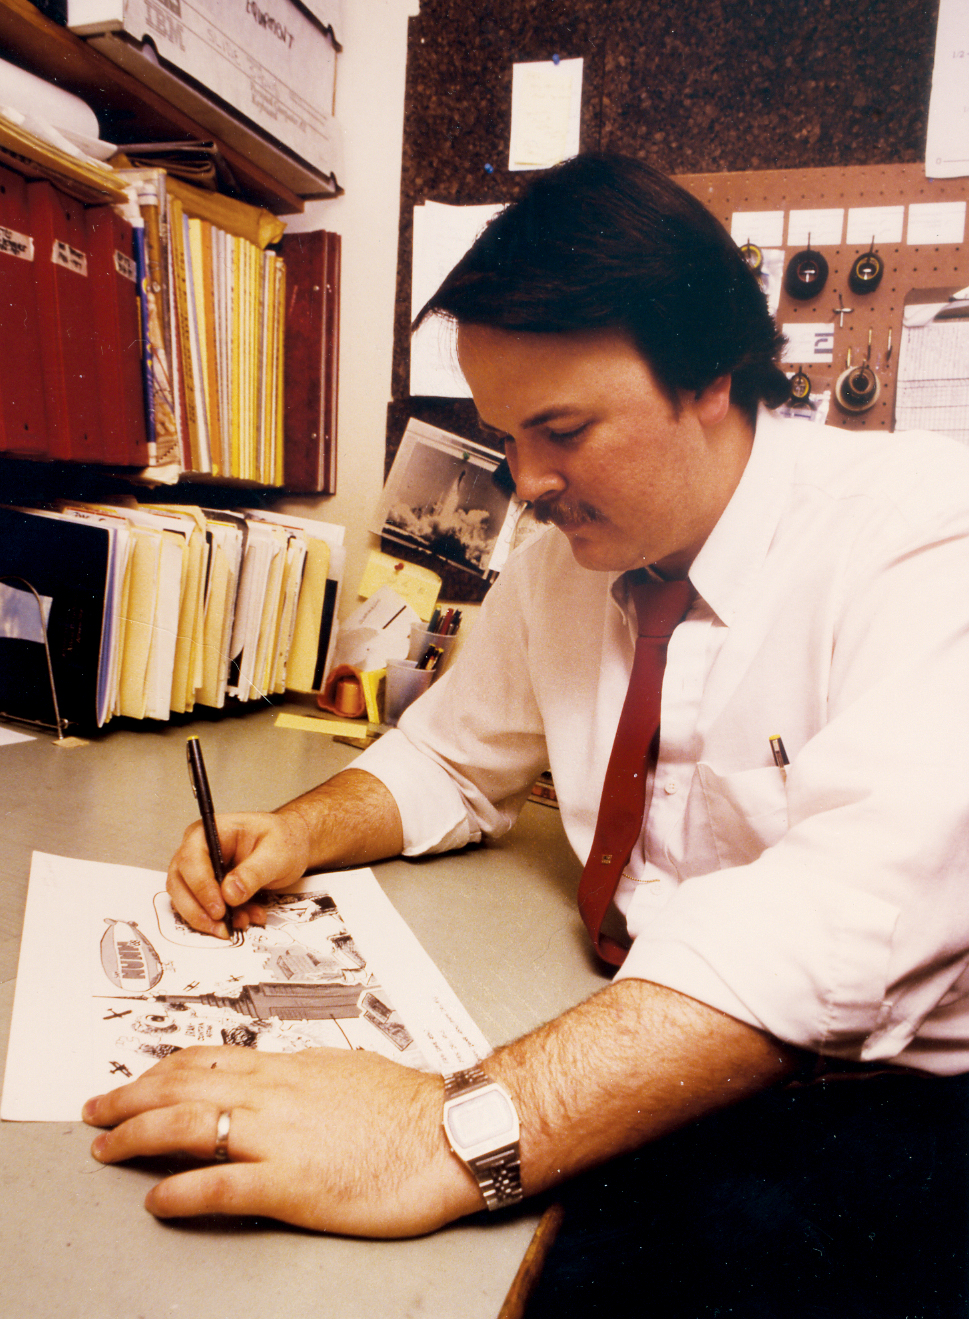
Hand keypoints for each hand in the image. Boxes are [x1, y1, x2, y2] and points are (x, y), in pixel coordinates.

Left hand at [82, 1046, 479, 1236]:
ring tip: (106, 1148)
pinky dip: (180, 1192)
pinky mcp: (291, 1184)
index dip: (159, 1071)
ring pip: (188, 1126)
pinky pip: (220, 1187)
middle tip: (95, 1112)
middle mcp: (274, 1095)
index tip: (132, 1082)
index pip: (206, 1061)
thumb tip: (272, 1080)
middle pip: (183, 1086)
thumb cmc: (406, 1106)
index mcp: (288, 1068)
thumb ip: (301, 1078)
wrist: (447, 1133)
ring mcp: (279, 1138)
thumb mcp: (345, 1072)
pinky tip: (157, 1199)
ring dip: (137, 1136)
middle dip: (130, 1098)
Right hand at [167, 811, 311, 937]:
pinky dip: (222, 920)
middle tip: (222, 928)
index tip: (219, 909)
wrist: (291, 847)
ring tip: (242, 922)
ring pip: (187, 901)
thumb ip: (253, 873)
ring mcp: (199, 870)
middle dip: (199, 911)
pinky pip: (203, 909)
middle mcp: (198, 850)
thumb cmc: (282, 840)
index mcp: (210, 832)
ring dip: (210, 919)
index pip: (191, 859)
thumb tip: (229, 894)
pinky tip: (246, 918)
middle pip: (179, 883)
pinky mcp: (207, 889)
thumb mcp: (276, 853)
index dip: (201, 887)